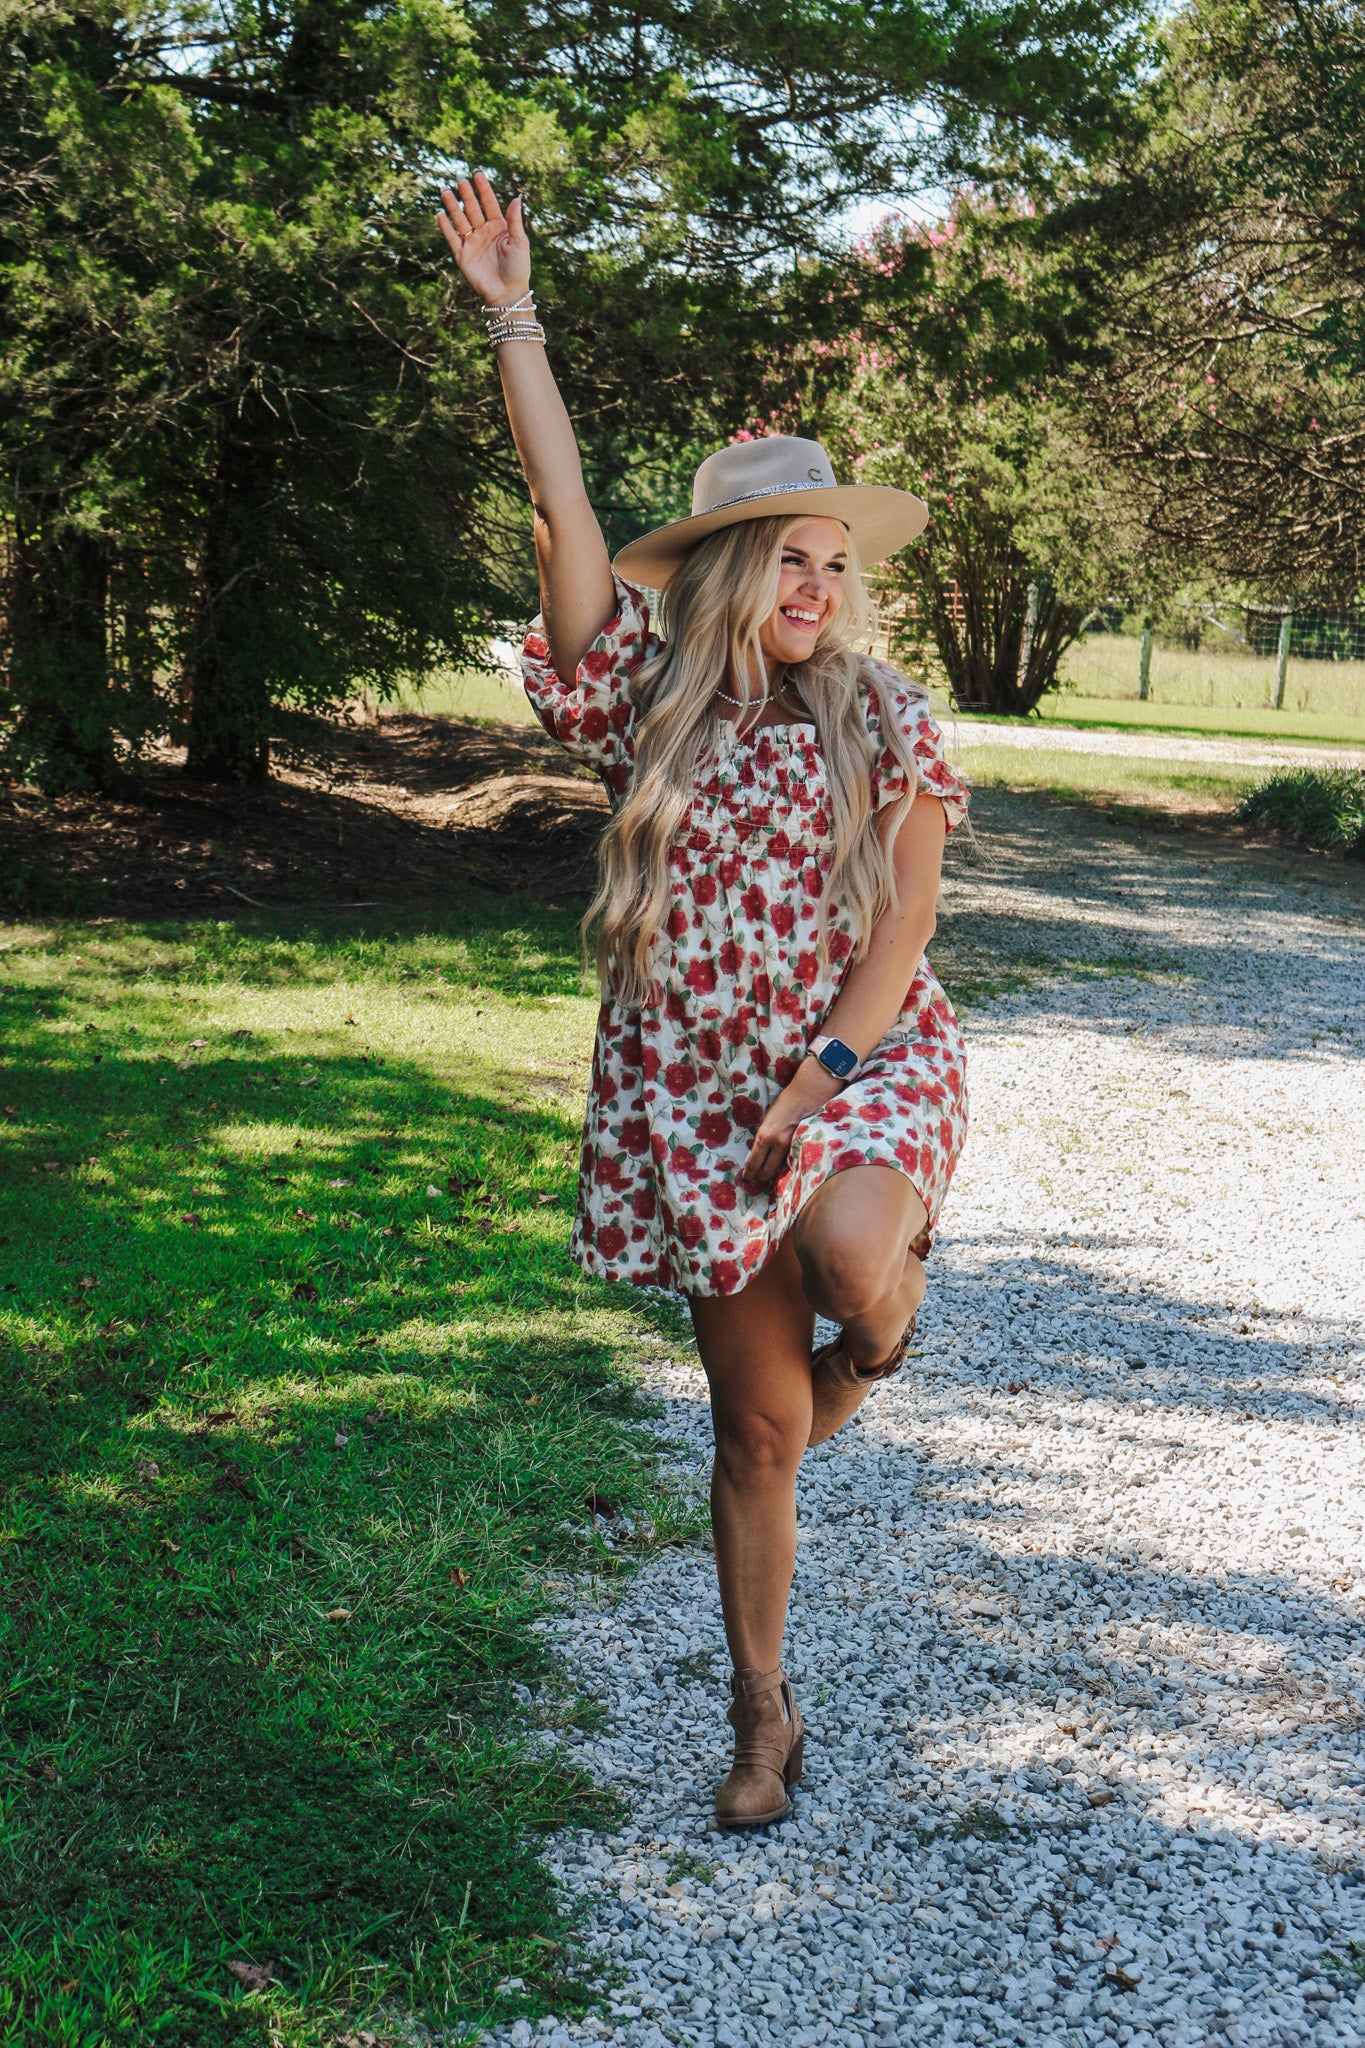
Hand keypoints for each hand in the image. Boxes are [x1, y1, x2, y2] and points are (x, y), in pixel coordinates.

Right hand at [437, 172, 530, 307]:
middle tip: (460, 181)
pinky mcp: (462, 255)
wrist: (507, 293)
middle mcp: (484, 232)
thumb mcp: (520, 242)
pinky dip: (445, 227)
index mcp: (499, 227)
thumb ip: (515, 220)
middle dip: (467, 195)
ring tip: (445, 192)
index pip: (489, 203)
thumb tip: (516, 197)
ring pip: (460, 220)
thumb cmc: (518, 268)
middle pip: (473, 209)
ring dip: (453, 207)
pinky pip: (452, 238)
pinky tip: (440, 214)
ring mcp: (472, 243)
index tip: (477, 174)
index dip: (483, 189)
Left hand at [738, 1058, 840, 1188]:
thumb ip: (763, 1137)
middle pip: (766, 1172)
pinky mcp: (803, 1147)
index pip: (754, 1162)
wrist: (808, 1095)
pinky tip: (784, 1170)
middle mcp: (777, 1144)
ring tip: (768, 1177)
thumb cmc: (785, 1103)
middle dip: (760, 1178)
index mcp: (765, 1135)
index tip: (746, 1178)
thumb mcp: (768, 1120)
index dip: (749, 1173)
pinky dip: (787, 1168)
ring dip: (774, 1176)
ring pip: (780, 1170)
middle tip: (757, 1181)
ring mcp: (792, 1147)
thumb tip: (756, 1154)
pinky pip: (793, 1163)